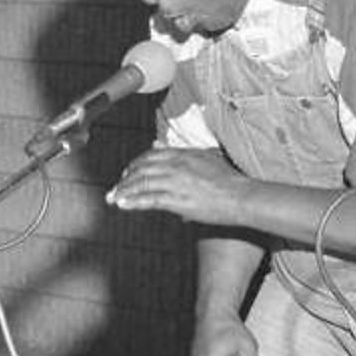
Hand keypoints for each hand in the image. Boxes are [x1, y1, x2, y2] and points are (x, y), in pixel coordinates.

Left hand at [107, 147, 246, 225]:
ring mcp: (176, 182)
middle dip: (125, 179)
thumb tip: (166, 151)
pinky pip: (149, 199)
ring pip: (141, 184)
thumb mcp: (208, 158)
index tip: (128, 172)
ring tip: (113, 198)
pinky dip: (133, 201)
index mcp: (183, 154)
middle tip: (115, 187)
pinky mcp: (177, 200)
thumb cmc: (230, 180)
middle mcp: (176, 165)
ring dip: (124, 191)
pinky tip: (123, 205)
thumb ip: (187, 154)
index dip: (135, 165)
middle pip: (141, 169)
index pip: (150, 156)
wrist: (241, 196)